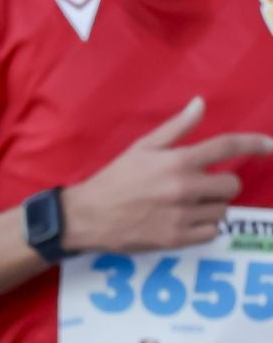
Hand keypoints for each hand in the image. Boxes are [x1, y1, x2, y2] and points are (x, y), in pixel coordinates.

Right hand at [62, 98, 272, 253]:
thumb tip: (201, 103)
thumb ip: (176, 127)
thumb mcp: (141, 148)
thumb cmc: (115, 179)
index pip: (226, 148)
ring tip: (184, 205)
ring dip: (210, 206)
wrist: (88, 216)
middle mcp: (184, 188)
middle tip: (197, 186)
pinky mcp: (179, 239)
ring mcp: (183, 216)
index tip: (270, 146)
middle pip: (231, 184)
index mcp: (176, 161)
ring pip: (223, 210)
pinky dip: (203, 227)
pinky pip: (212, 232)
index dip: (254, 144)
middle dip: (220, 184)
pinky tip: (182, 221)